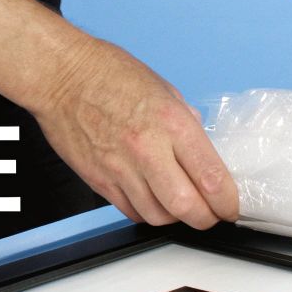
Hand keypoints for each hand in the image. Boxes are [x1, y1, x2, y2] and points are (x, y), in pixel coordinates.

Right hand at [32, 38, 238, 228]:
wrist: (60, 76)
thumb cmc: (106, 73)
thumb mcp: (163, 89)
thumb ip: (185, 123)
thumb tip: (199, 150)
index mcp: (171, 123)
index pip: (211, 178)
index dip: (228, 202)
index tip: (232, 206)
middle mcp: (147, 149)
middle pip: (186, 208)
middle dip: (206, 218)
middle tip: (211, 215)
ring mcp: (120, 168)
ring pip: (158, 217)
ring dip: (175, 217)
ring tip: (180, 206)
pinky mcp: (99, 180)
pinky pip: (131, 211)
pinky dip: (147, 212)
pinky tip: (151, 199)